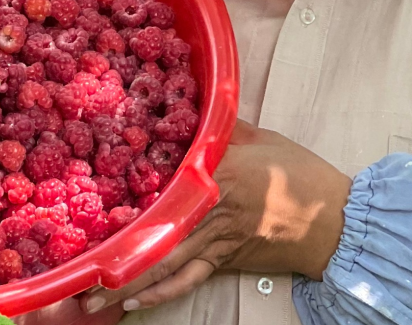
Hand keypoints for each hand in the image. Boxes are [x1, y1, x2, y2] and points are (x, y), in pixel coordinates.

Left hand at [80, 120, 351, 314]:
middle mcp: (212, 207)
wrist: (335, 222)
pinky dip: (162, 292)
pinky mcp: (226, 258)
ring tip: (92, 296)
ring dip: (127, 282)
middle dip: (114, 253)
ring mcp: (217, 239)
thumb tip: (195, 110)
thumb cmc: (302, 174)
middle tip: (77, 270)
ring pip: (164, 262)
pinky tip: (136, 300)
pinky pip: (189, 278)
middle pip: (155, 231)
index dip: (132, 187)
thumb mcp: (264, 138)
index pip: (169, 177)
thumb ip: (225, 127)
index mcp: (221, 170)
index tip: (95, 195)